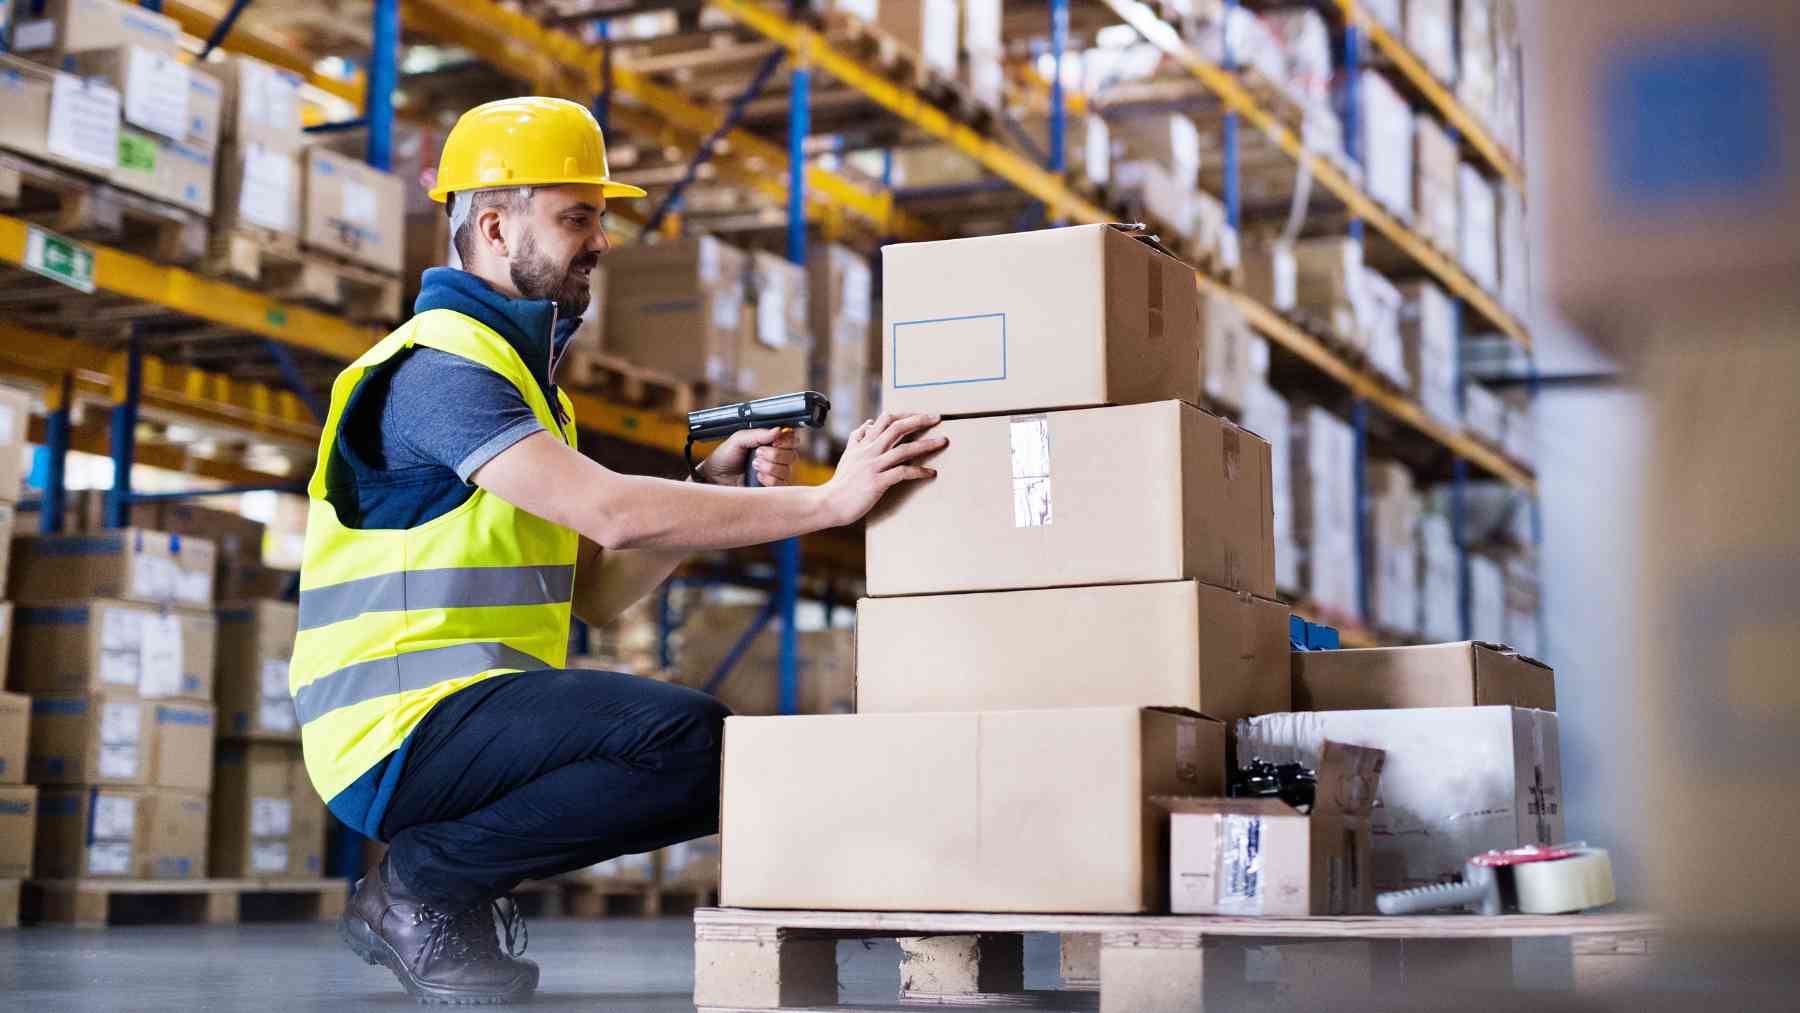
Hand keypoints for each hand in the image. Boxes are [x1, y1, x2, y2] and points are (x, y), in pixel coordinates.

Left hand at [699, 427, 798, 486]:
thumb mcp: (738, 440)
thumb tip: (778, 430)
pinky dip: (769, 479)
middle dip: (775, 454)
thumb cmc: (724, 458)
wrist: (713, 477)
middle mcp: (776, 458)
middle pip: (792, 455)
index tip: (775, 441)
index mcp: (770, 443)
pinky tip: (757, 477)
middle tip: (758, 453)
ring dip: (769, 467)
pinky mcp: (771, 489)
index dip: (787, 440)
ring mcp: (775, 474)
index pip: (792, 439)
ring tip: (754, 465)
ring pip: (787, 470)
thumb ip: (758, 434)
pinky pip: (781, 484)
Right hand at [820, 413, 946, 525]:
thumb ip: (858, 438)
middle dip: (919, 420)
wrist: (829, 503)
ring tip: (943, 441)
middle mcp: (869, 451)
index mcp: (863, 444)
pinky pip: (902, 473)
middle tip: (938, 417)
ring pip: (903, 449)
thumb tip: (869, 423)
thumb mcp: (848, 455)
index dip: (904, 414)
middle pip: (896, 428)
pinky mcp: (877, 482)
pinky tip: (931, 472)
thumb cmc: (841, 482)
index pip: (885, 420)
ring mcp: (873, 466)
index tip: (920, 414)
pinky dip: (919, 472)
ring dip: (926, 444)